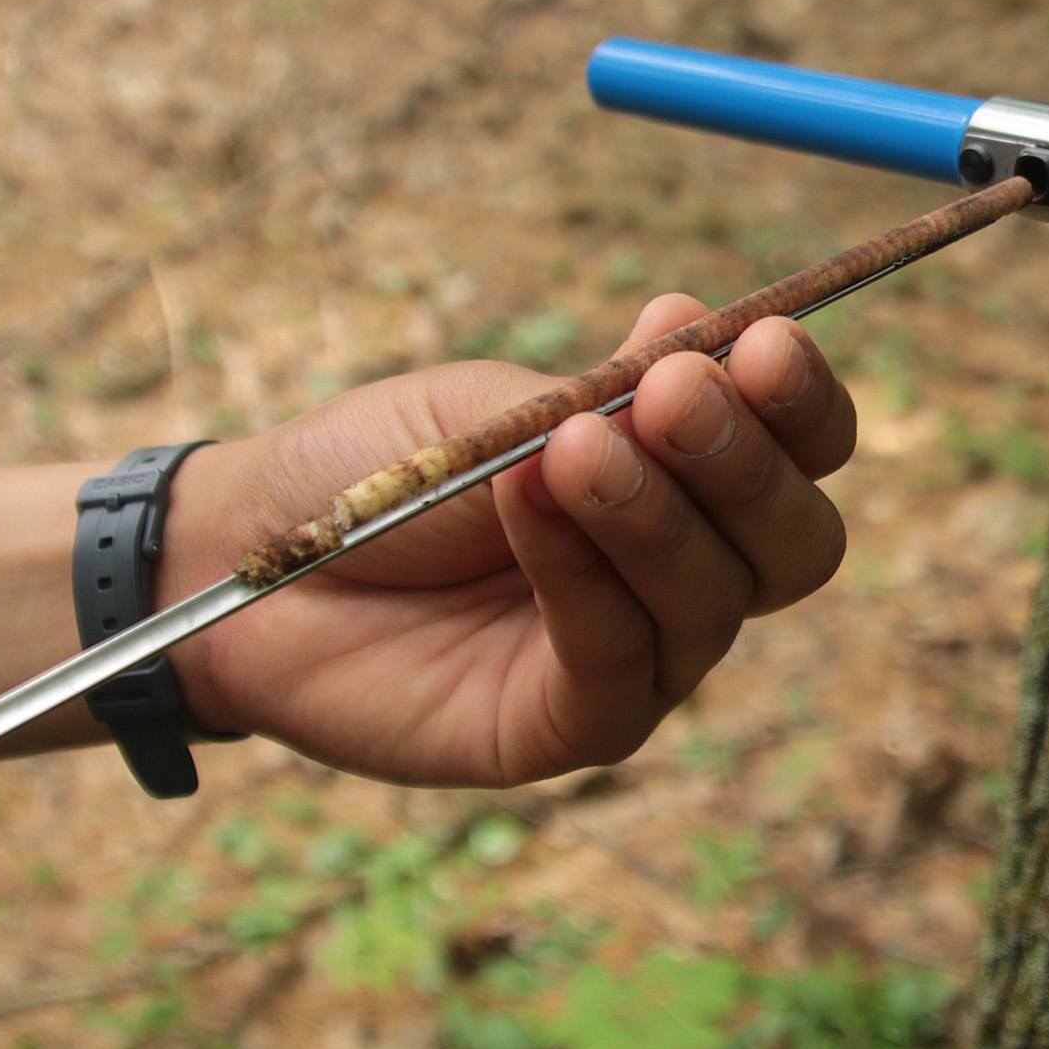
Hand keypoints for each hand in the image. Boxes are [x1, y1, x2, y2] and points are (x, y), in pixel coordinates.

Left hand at [154, 297, 855, 786]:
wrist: (245, 552)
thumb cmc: (379, 469)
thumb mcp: (497, 402)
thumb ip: (603, 388)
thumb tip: (695, 321)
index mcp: (688, 484)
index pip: (802, 454)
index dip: (803, 404)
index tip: (765, 342)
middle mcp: (684, 579)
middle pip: (795, 544)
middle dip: (746, 462)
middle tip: (675, 395)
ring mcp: (638, 660)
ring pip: (711, 601)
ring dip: (653, 512)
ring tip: (574, 445)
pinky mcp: (570, 727)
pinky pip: (615, 657)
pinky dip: (580, 571)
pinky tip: (528, 501)